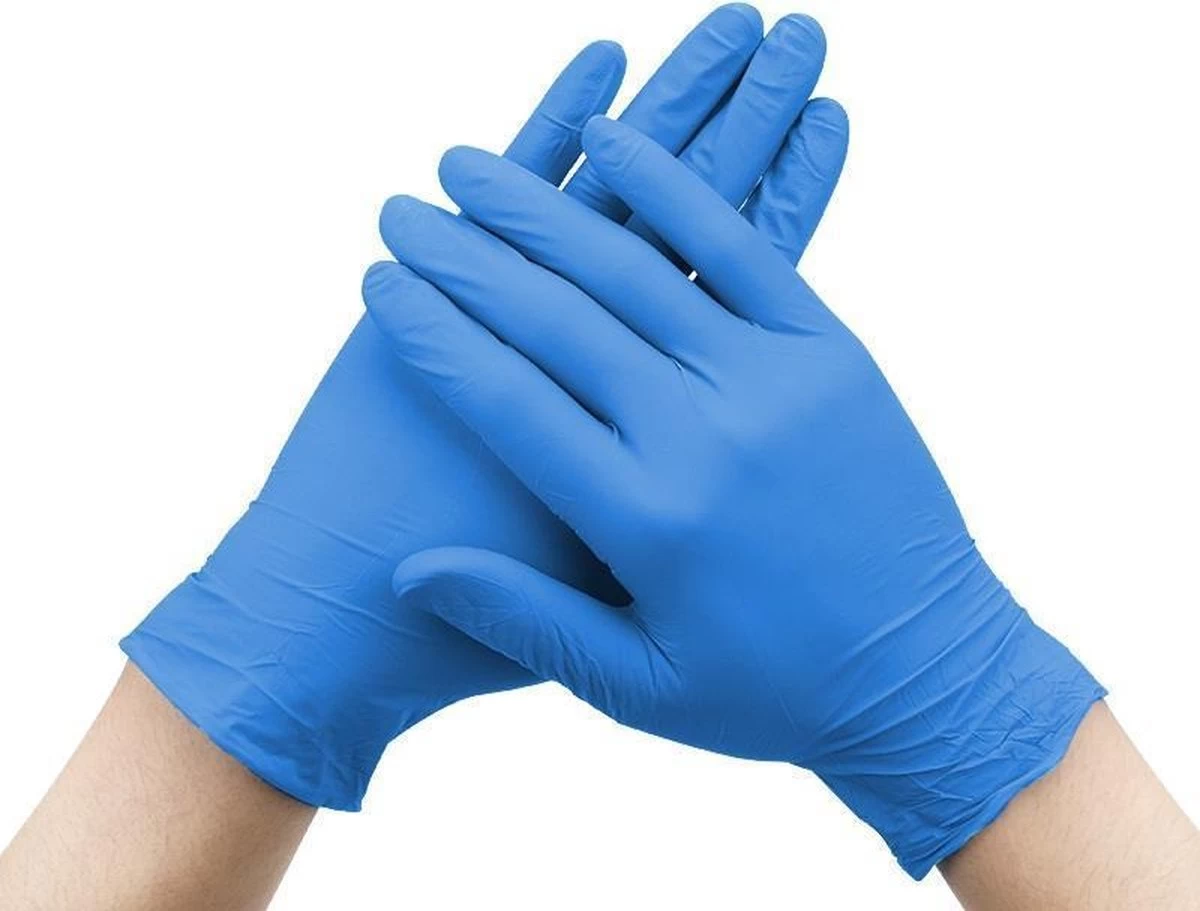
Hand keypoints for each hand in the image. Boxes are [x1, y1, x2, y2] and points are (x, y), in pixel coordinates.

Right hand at [366, 116, 1102, 877]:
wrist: (927, 672)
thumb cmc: (771, 692)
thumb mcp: (636, 686)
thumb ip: (522, 616)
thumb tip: (408, 570)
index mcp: (646, 523)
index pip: (507, 403)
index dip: (433, 336)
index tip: (380, 283)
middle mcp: (704, 438)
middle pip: (558, 320)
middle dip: (467, 258)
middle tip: (406, 213)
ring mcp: (773, 383)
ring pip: (635, 269)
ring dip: (545, 210)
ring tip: (470, 165)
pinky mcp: (830, 351)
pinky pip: (741, 247)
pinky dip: (674, 188)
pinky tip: (613, 138)